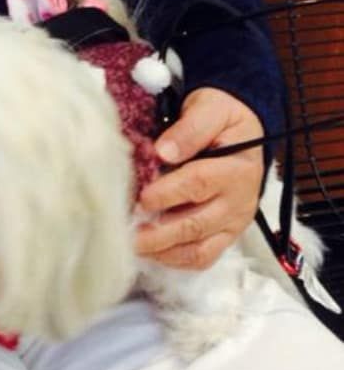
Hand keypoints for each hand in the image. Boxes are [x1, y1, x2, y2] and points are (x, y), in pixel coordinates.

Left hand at [136, 87, 263, 270]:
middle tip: (127, 234)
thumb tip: (163, 152)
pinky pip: (205, 256)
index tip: (140, 198)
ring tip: (133, 247)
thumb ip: (190, 129)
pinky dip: (178, 260)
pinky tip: (153, 254)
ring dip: (165, 252)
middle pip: (196, 224)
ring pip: (200, 249)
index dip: (167, 193)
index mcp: (236, 168)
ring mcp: (233, 221)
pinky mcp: (228, 234)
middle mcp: (238, 201)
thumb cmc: (220, 115)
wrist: (243, 127)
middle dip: (159, 234)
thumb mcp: (209, 109)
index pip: (198, 184)